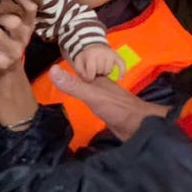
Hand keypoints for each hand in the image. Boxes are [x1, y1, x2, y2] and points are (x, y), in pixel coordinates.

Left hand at [0, 0, 37, 74]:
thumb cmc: (5, 36)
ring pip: (1, 39)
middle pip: (14, 23)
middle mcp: (23, 37)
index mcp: (27, 24)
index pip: (30, 8)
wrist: (5, 67)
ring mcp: (13, 52)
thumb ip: (9, 6)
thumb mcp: (13, 21)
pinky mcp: (1, 65)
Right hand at [49, 68, 167, 141]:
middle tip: (57, 77)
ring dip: (82, 90)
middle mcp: (102, 87)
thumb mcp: (91, 94)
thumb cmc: (117, 108)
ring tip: (67, 90)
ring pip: (91, 92)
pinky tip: (85, 108)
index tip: (54, 65)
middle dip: (74, 78)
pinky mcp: (110, 112)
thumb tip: (52, 69)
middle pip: (85, 79)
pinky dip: (89, 104)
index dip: (69, 67)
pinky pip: (95, 104)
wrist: (140, 126)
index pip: (80, 69)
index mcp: (98, 80)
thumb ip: (73, 85)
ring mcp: (106, 100)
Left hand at [71, 43, 124, 82]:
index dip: (89, 77)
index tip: (88, 76)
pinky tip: (120, 79)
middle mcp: (101, 53)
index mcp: (91, 55)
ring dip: (104, 72)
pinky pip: (122, 65)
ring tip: (100, 68)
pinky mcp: (116, 56)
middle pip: (100, 71)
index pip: (91, 72)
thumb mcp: (78, 62)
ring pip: (109, 71)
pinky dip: (122, 72)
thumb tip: (87, 78)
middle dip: (97, 73)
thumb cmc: (85, 56)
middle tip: (94, 69)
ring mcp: (110, 54)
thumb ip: (80, 71)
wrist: (93, 45)